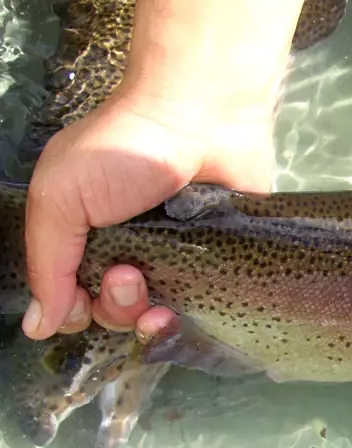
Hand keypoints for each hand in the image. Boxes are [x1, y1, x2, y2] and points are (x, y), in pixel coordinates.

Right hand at [22, 87, 274, 340]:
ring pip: (157, 317)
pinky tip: (183, 307)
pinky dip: (191, 316)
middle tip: (126, 274)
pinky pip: (203, 308)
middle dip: (114, 306)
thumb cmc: (124, 148)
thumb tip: (37, 327)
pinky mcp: (217, 263)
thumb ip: (47, 263)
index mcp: (86, 237)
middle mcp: (131, 253)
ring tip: (150, 282)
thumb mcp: (60, 198)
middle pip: (116, 314)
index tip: (81, 299)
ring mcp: (176, 260)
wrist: (201, 120)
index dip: (76, 311)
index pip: (75, 300)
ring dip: (146, 315)